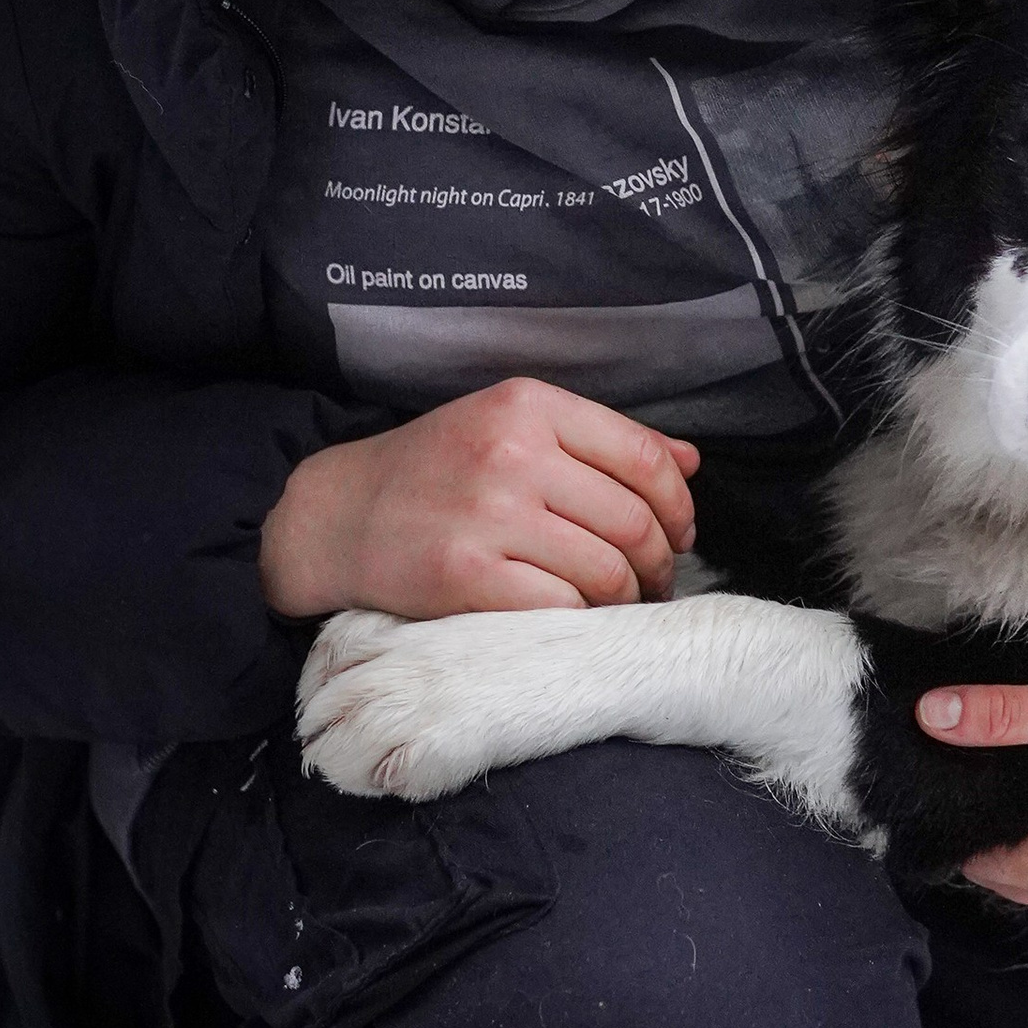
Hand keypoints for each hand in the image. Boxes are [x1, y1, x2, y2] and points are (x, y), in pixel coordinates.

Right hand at [260, 378, 698, 623]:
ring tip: (620, 605)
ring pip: (604, 571)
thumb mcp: (511, 426)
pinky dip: (582, 621)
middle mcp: (511, 453)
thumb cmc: (436, 471)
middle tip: (656, 583)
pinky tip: (578, 620)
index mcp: (529, 405)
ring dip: (626, 599)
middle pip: (632, 521)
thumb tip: (689, 461)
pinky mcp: (463, 574)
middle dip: (660, 563)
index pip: (645, 458)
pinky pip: (559, 608)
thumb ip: (601, 440)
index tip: (680, 534)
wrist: (337, 515)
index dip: (678, 507)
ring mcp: (487, 515)